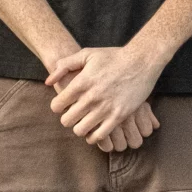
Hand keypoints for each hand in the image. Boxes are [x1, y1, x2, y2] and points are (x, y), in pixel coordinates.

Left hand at [46, 43, 167, 147]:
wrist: (141, 60)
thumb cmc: (113, 56)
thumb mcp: (87, 54)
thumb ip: (65, 65)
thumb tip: (49, 82)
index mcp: (81, 82)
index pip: (56, 106)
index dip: (58, 107)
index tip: (64, 104)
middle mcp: (91, 97)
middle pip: (66, 121)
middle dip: (68, 119)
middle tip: (75, 114)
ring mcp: (105, 108)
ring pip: (80, 131)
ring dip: (80, 128)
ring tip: (85, 122)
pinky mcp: (119, 116)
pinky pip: (100, 136)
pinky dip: (94, 136)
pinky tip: (95, 130)